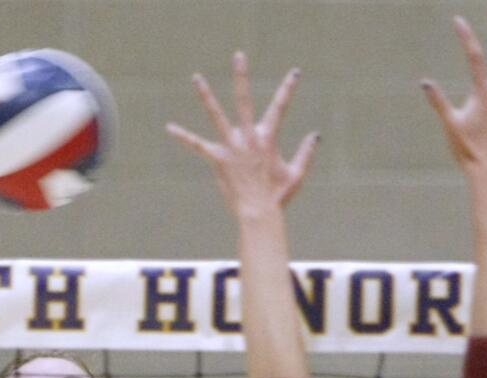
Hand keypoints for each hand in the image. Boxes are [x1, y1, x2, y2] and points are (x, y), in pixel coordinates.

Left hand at [166, 52, 318, 217]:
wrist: (259, 213)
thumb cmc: (279, 197)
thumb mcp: (297, 174)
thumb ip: (306, 153)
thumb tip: (316, 135)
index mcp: (268, 139)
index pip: (280, 107)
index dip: (288, 89)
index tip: (294, 73)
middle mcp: (249, 137)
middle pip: (244, 100)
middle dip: (242, 77)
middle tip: (238, 56)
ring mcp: (232, 147)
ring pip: (217, 115)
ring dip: (206, 95)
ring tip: (196, 77)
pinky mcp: (218, 159)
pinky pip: (197, 145)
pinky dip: (184, 136)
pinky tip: (169, 127)